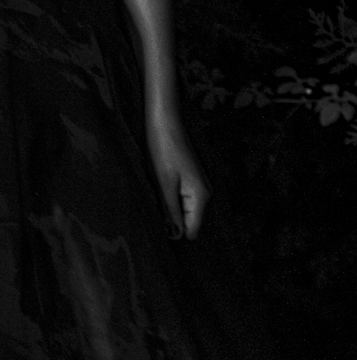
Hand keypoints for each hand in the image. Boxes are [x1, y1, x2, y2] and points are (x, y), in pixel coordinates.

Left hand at [145, 115, 212, 239]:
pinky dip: (168, 195)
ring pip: (182, 209)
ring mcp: (197, 185)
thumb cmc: (163, 150)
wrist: (164, 121)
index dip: (176, 231)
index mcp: (201, 196)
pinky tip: (158, 182)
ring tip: (157, 189)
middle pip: (187, 221)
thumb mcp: (165, 184)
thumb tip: (177, 237)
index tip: (159, 222)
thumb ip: (171, 212)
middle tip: (155, 201)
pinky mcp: (189, 179)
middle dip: (170, 217)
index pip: (192, 230)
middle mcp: (204, 193)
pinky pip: (179, 198)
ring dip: (167, 205)